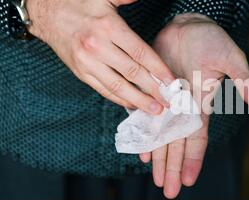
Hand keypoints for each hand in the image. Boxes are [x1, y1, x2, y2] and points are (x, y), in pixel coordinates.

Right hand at [26, 0, 174, 113]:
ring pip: (118, 86)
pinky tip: (134, 104)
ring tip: (155, 109)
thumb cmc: (80, 5)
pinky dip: (120, 99)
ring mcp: (88, 62)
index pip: (141, 53)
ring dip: (139, 100)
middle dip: (154, 89)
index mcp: (109, 27)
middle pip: (133, 73)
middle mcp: (98, 46)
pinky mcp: (80, 72)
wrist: (47, 13)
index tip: (172, 81)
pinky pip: (104, 90)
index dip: (159, 69)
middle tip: (169, 101)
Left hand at [140, 13, 248, 198]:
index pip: (196, 138)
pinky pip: (146, 118)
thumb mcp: (231, 59)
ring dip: (160, 159)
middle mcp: (183, 108)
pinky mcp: (153, 91)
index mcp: (200, 104)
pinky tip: (143, 152)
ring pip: (161, 136)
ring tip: (157, 180)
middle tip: (168, 192)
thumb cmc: (212, 40)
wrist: (188, 25)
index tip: (188, 180)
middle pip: (177, 144)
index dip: (193, 160)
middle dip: (173, 168)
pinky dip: (144, 135)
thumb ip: (245, 82)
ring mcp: (167, 101)